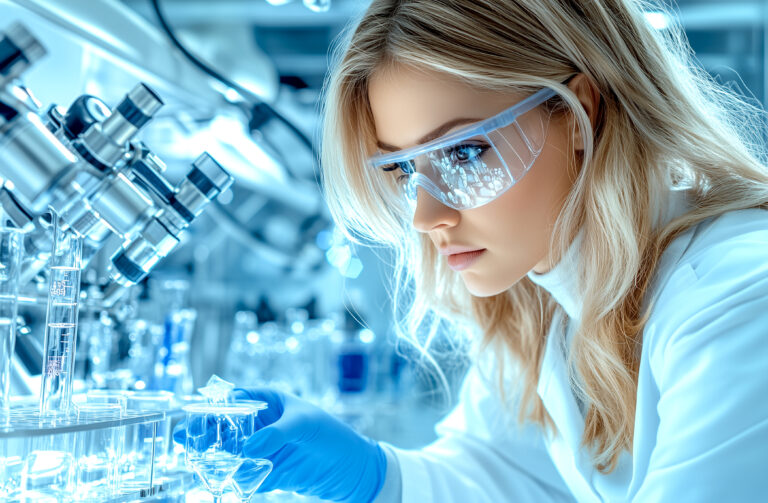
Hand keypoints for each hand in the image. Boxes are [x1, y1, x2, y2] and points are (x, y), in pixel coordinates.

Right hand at [173, 388, 386, 502]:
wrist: (353, 470)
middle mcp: (261, 425)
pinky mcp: (266, 473)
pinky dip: (231, 479)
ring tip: (197, 461)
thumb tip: (248, 447)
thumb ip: (277, 434)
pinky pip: (241, 475)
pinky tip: (221, 481)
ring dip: (212, 456)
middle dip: (204, 431)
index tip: (199, 417)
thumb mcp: (306, 425)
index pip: (234, 399)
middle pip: (224, 426)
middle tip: (187, 440)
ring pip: (228, 451)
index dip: (214, 406)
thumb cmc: (333, 435)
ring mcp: (262, 449)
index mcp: (269, 402)